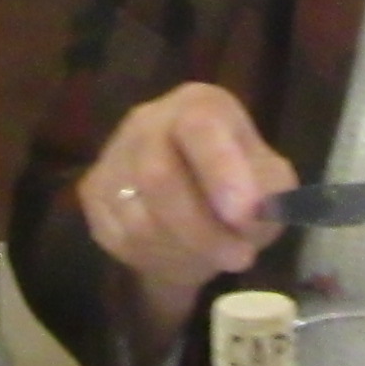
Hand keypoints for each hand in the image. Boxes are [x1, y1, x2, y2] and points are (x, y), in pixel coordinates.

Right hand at [74, 82, 295, 338]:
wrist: (194, 201)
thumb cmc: (240, 184)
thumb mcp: (271, 184)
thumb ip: (269, 194)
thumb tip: (248, 213)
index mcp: (199, 105)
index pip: (201, 127)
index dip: (221, 170)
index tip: (243, 213)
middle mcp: (147, 121)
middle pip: (158, 177)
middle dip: (203, 230)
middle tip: (240, 258)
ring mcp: (113, 155)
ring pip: (139, 220)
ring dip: (186, 252)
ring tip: (215, 255)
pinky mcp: (93, 192)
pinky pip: (121, 239)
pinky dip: (158, 260)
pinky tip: (181, 254)